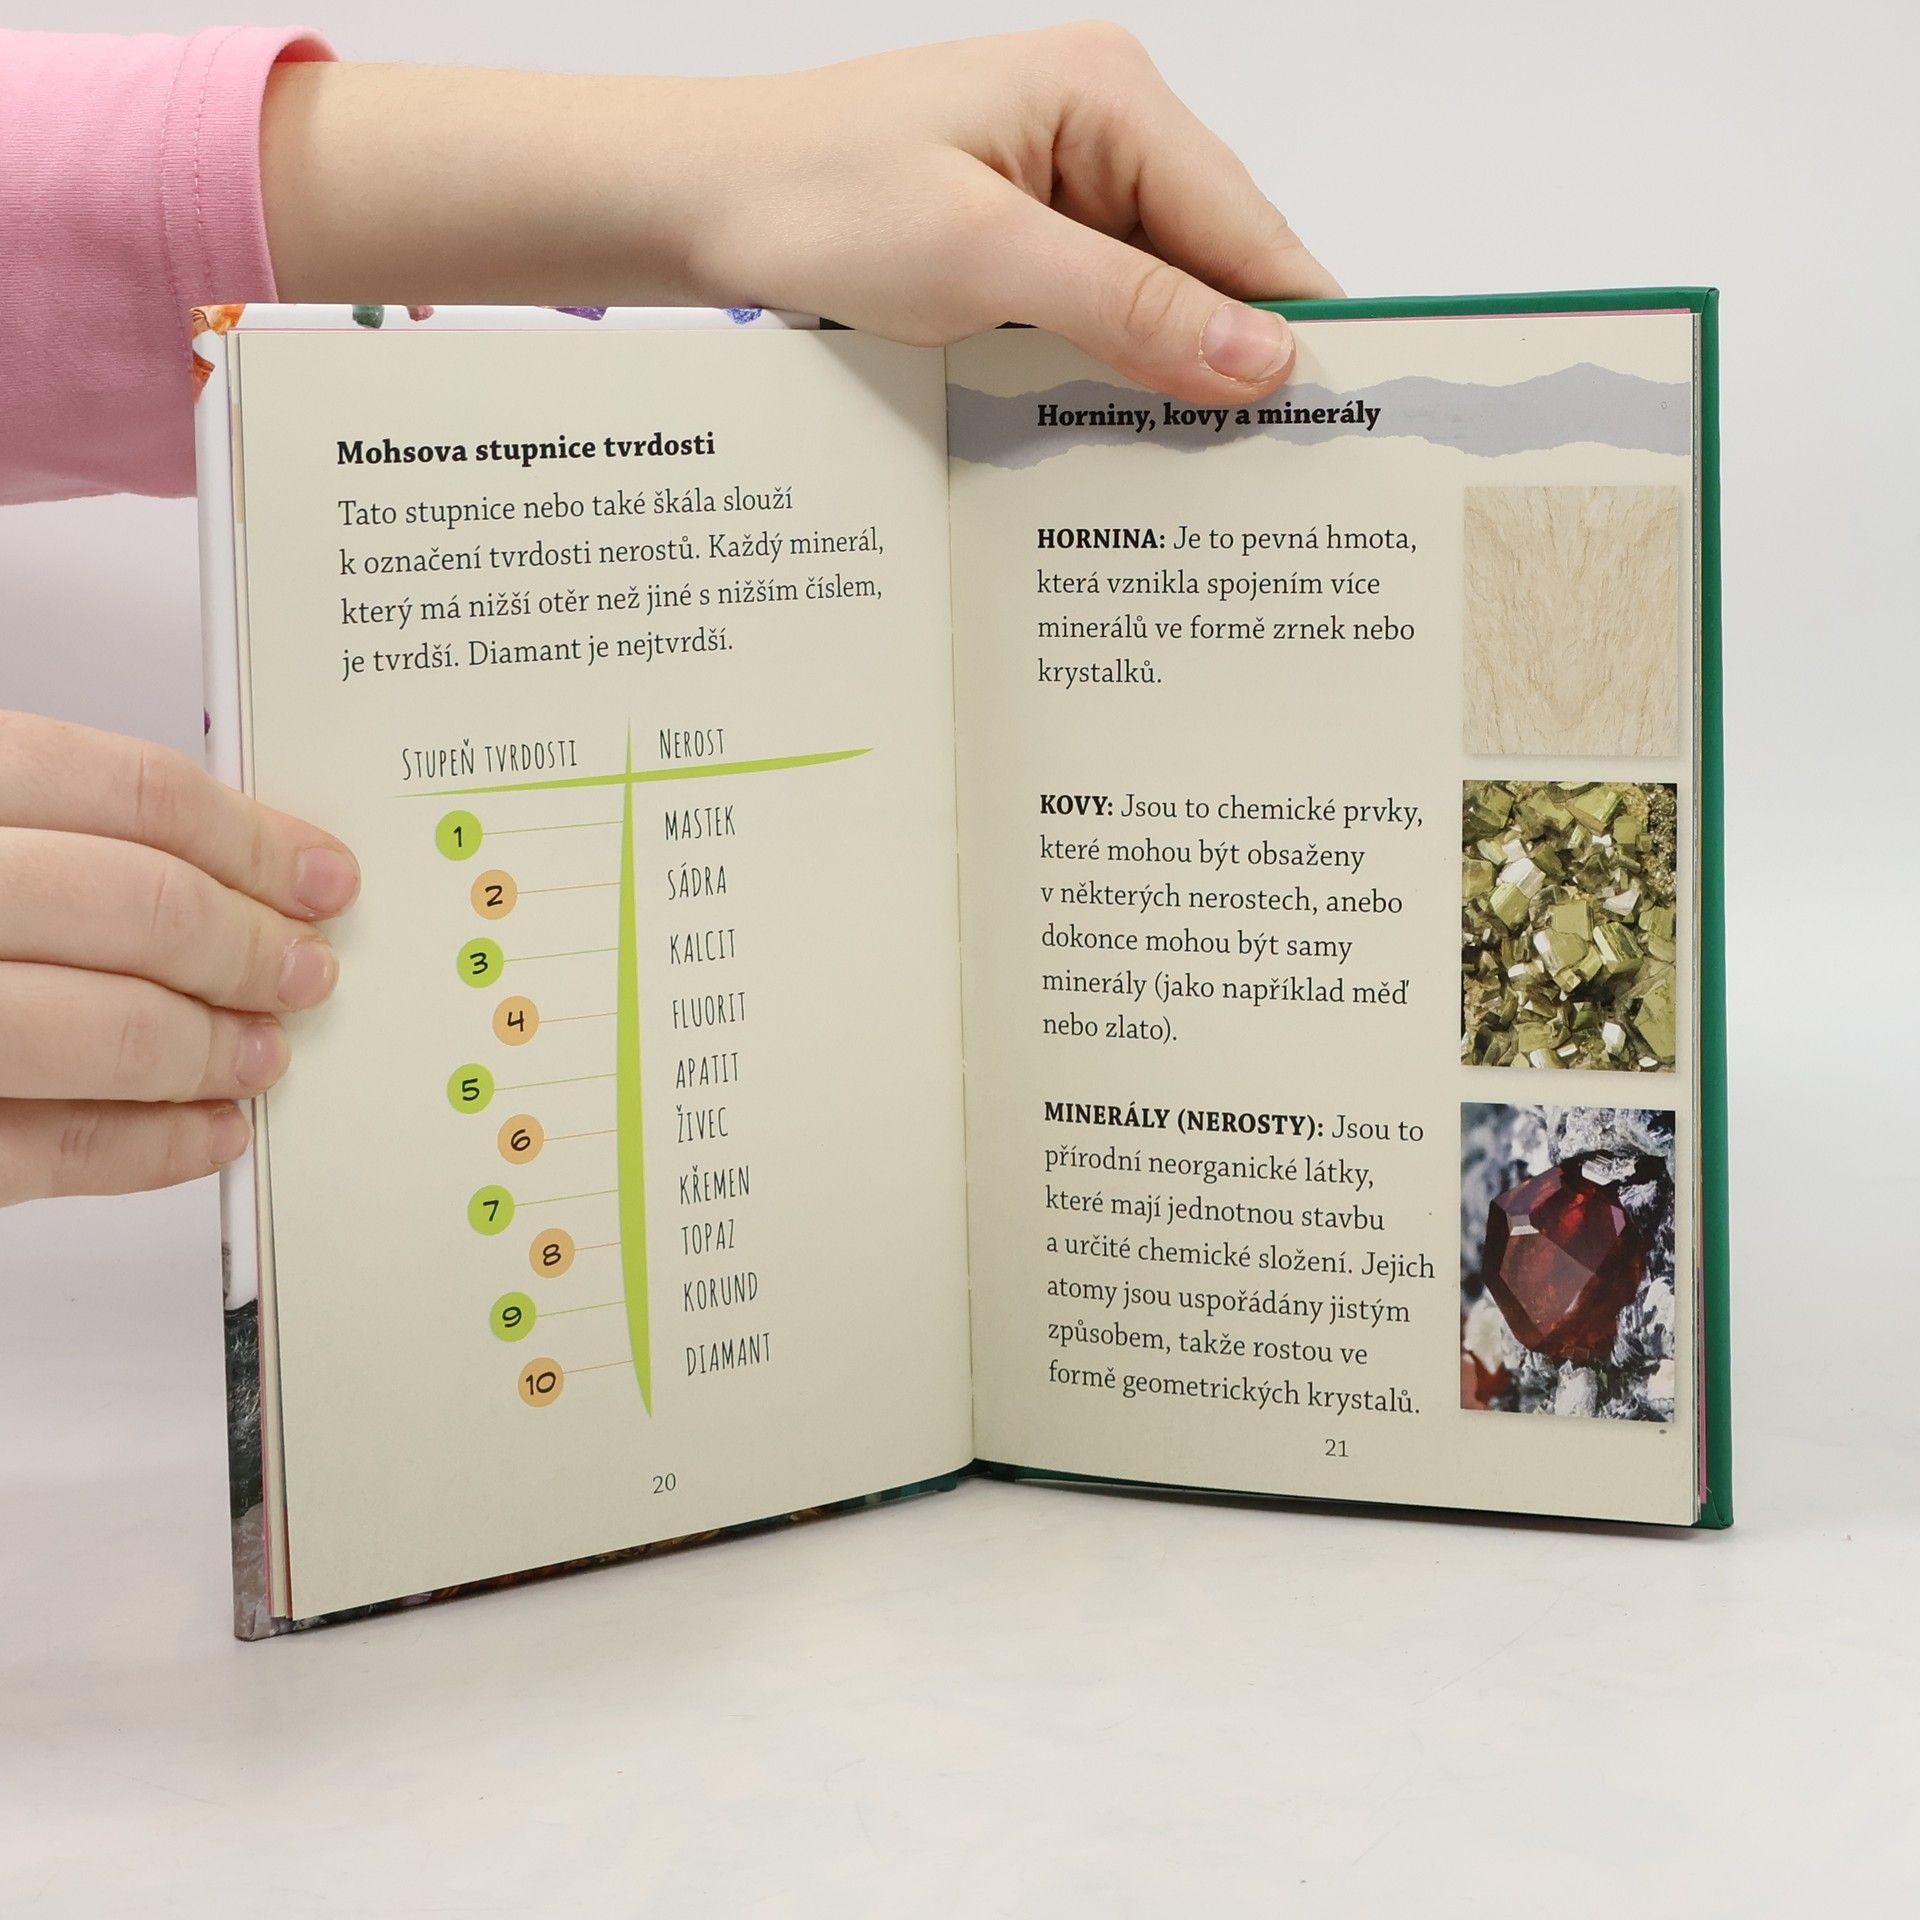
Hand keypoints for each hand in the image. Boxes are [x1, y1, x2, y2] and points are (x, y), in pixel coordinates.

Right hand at [0, 712, 357, 1204]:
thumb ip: (48, 831)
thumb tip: (233, 865)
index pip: (129, 792)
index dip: (252, 838)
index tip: (318, 875)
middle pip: (139, 908)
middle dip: (249, 948)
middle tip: (304, 969)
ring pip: (105, 1034)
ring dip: (213, 1051)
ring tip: (263, 1052)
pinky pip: (48, 1152)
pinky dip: (152, 1149)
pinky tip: (208, 1133)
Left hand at [262, 24, 1338, 402]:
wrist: (694, 203)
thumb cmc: (813, 200)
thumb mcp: (980, 257)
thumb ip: (1128, 308)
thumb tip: (1264, 360)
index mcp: (1110, 99)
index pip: (1248, 227)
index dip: (1298, 328)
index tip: (1343, 424)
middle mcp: (1102, 131)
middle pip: (1216, 266)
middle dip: (1238, 365)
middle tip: (1272, 482)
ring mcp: (1064, 184)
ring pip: (1162, 299)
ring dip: (1173, 381)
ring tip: (1207, 479)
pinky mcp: (1026, 236)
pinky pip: (1102, 312)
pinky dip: (1114, 373)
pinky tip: (1120, 437)